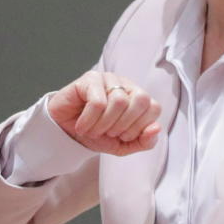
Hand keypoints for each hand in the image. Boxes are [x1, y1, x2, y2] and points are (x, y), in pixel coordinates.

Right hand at [47, 71, 161, 155]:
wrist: (66, 133)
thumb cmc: (96, 134)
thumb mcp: (123, 145)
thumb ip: (143, 141)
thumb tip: (156, 128)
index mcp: (137, 98)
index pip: (154, 108)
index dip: (139, 127)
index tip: (122, 136)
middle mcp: (125, 84)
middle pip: (141, 100)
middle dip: (125, 124)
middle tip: (109, 133)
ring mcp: (108, 79)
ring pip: (119, 101)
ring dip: (105, 124)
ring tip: (94, 130)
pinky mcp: (89, 79)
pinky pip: (98, 101)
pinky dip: (90, 120)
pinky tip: (82, 126)